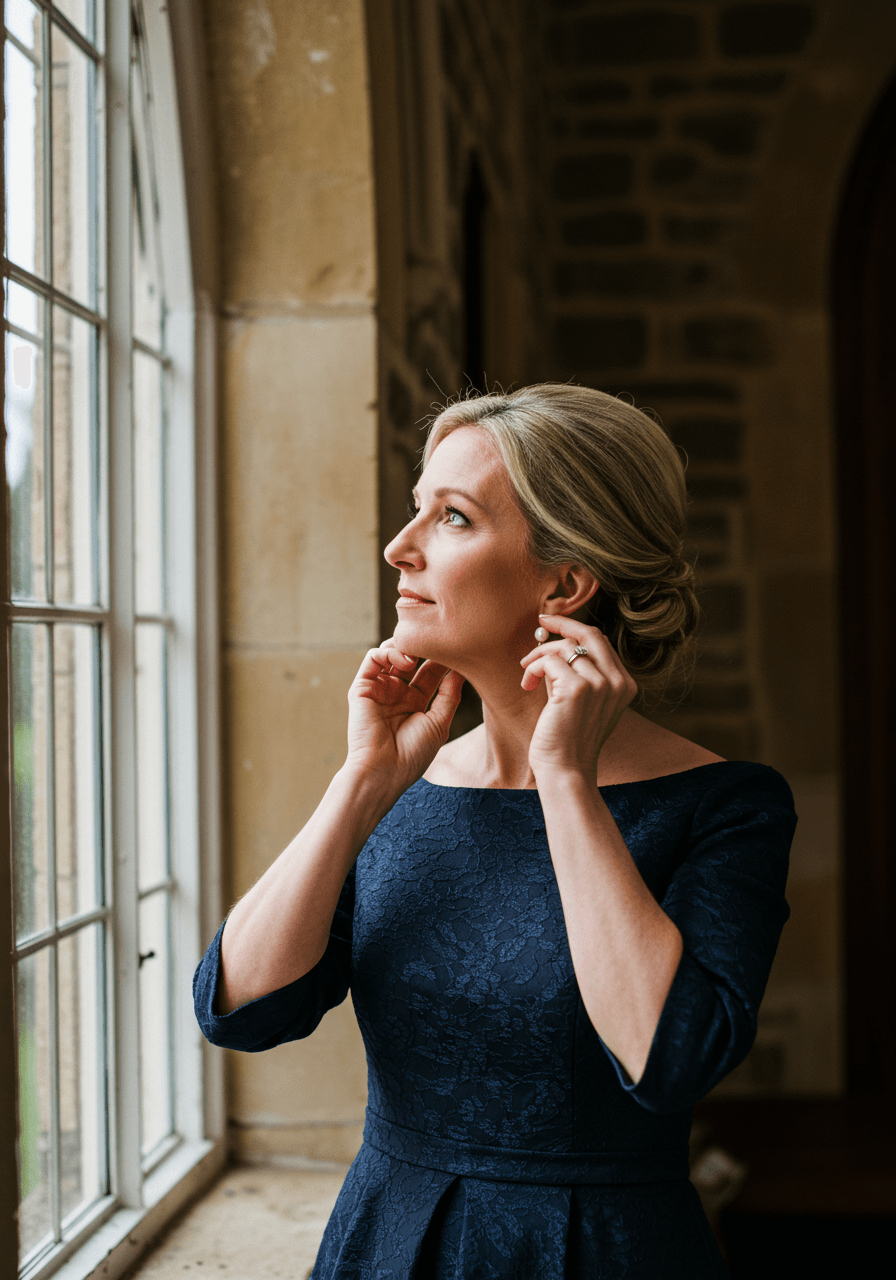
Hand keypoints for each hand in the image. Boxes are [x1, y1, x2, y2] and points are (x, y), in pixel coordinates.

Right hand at [345, 639, 463, 790]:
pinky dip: (388, 651)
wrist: (384, 771)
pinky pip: (372, 658)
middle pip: (413, 658)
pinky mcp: (362, 687)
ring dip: (407, 646)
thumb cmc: (413, 754)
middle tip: (440, 641)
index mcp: (416, 702)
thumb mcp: (439, 723)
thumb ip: (449, 695)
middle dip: (426, 648)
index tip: (459, 650)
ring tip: (422, 651)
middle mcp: (397, 693)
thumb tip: (461, 670)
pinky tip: (406, 660)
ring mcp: (380, 688)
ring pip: (391, 653)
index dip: (443, 659)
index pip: (431, 671)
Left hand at [520, 615, 637, 779]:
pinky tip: (527, 684)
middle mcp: (616, 681)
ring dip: (539, 655)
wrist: (566, 770)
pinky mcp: (577, 689)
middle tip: (542, 621)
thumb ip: (577, 673)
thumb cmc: (568, 738)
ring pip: (564, 647)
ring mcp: (600, 684)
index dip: (574, 629)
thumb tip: (554, 643)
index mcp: (623, 684)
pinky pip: (548, 661)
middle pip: (590, 634)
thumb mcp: (581, 701)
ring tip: (527, 673)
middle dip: (562, 623)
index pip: (600, 642)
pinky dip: (532, 668)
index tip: (553, 624)